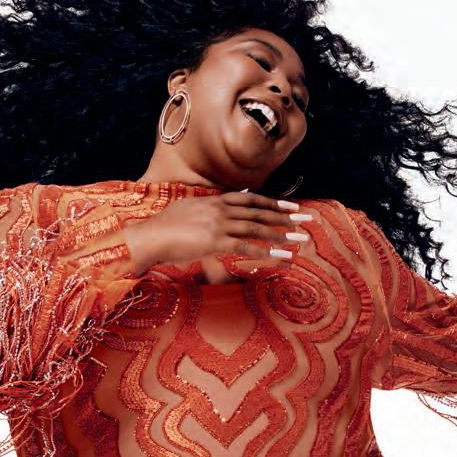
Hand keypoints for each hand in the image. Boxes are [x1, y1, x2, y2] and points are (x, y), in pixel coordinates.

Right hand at [122, 190, 312, 276]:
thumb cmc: (164, 229)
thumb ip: (205, 212)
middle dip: (286, 216)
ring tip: (300, 240)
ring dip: (281, 234)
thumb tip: (215, 213)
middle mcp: (220, 209)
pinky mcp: (214, 241)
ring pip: (256, 228)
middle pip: (259, 212)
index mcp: (215, 201)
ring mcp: (218, 224)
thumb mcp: (188, 212)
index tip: (291, 206)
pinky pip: (246, 247)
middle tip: (307, 220)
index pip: (251, 199)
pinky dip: (266, 252)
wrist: (149, 236)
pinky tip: (281, 257)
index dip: (273, 203)